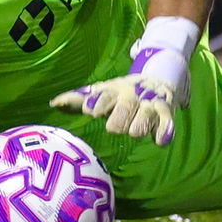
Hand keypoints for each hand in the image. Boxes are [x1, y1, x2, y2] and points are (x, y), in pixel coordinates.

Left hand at [51, 44, 189, 145]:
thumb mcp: (102, 92)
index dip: (99, 103)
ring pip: (147, 113)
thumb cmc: (121, 93)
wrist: (157, 80)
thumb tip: (53, 103)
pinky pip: (167, 121)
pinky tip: (160, 140)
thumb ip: (79, 98)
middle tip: (113, 128)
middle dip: (120, 116)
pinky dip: (165, 130)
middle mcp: (132, 96)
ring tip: (135, 132)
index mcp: (114, 90)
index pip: (105, 96)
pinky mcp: (166, 112)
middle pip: (126, 106)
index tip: (91, 110)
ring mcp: (150, 104)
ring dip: (141, 122)